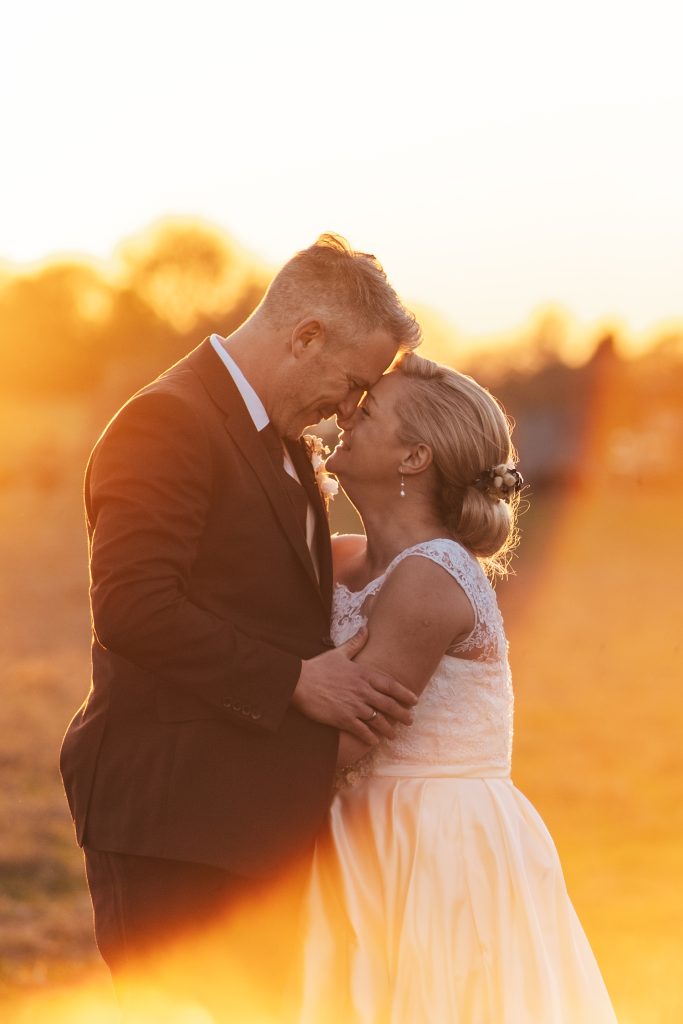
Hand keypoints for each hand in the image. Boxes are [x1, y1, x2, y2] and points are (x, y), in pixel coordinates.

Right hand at [292, 628, 416, 742]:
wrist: (298, 682)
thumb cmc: (318, 667)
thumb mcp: (338, 653)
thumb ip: (355, 642)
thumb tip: (366, 628)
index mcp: (363, 674)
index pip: (391, 685)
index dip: (405, 694)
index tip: (414, 700)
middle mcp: (362, 690)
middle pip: (389, 705)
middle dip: (402, 714)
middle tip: (410, 721)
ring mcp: (354, 705)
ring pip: (378, 720)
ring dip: (388, 729)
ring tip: (394, 735)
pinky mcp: (343, 718)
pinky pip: (362, 731)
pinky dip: (370, 737)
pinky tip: (374, 741)